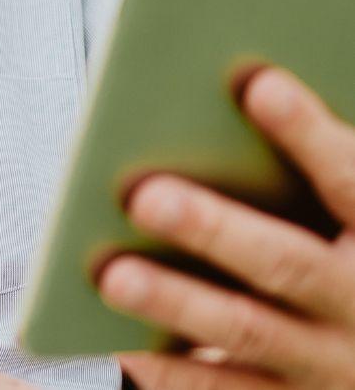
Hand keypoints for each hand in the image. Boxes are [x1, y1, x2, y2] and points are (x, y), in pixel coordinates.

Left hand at [97, 67, 354, 387]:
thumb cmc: (338, 249)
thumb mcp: (340, 213)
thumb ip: (298, 171)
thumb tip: (223, 91)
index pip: (352, 179)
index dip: (308, 132)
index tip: (255, 81)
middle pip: (287, 263)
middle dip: (214, 228)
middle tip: (143, 196)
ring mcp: (330, 363)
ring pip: (250, 331)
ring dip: (177, 303)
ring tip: (112, 276)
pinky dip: (171, 372)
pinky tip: (120, 344)